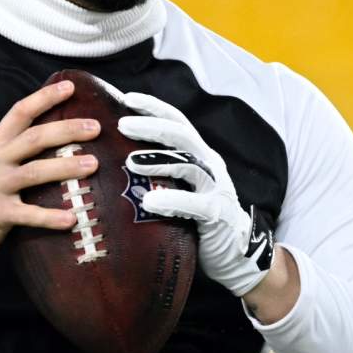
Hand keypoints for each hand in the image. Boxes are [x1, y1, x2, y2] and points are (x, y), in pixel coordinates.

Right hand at [0, 80, 100, 310]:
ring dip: (66, 167)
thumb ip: (13, 154)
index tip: (70, 86)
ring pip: (35, 171)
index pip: (20, 113)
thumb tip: (55, 143)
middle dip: (67, 130)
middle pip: (34, 137)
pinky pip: (27, 214)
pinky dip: (50, 216)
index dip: (44, 97)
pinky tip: (71, 218)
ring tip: (93, 165)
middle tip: (96, 127)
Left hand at [118, 92, 274, 297]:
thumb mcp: (180, 187)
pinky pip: (195, 203)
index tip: (127, 98)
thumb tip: (116, 158)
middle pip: (181, 136)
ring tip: (130, 161)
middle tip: (121, 124)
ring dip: (158, 160)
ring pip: (188, 164)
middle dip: (152, 127)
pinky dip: (172, 200)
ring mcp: (216, 188)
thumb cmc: (198, 219)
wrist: (235, 254)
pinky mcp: (217, 214)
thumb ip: (160, 172)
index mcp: (198, 155)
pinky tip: (149, 202)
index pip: (177, 122)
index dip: (154, 108)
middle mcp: (209, 165)